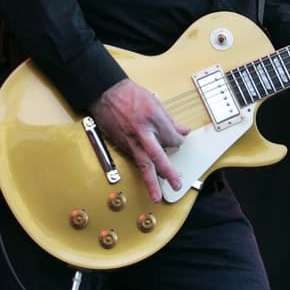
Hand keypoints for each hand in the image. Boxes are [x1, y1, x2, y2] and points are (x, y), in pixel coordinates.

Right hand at [89, 79, 188, 202]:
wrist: (106, 94)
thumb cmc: (130, 95)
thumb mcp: (155, 102)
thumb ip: (170, 120)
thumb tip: (183, 131)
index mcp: (154, 117)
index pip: (172, 137)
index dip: (179, 141)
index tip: (180, 141)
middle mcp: (142, 132)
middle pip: (158, 156)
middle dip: (168, 172)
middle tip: (176, 184)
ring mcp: (131, 140)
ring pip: (143, 165)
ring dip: (150, 182)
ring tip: (157, 196)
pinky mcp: (122, 145)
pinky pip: (134, 160)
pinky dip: (141, 169)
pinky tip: (147, 177)